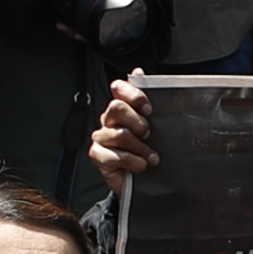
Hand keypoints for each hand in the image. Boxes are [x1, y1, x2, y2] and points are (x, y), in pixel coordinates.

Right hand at [82, 73, 158, 192]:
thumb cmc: (148, 151)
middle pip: (116, 108)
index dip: (133, 95)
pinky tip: (141, 166)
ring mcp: (101, 138)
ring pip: (119, 134)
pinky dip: (133, 162)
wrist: (143, 182)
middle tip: (149, 133)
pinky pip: (114, 155)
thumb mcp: (154, 125)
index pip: (118, 88)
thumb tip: (138, 72)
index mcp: (122, 109)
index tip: (149, 109)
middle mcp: (109, 120)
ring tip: (152, 157)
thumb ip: (147, 99)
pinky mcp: (97, 155)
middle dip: (137, 121)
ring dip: (141, 148)